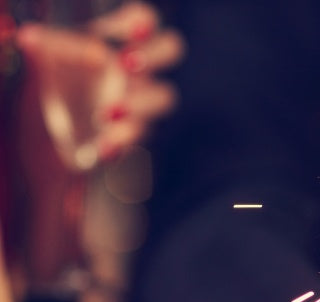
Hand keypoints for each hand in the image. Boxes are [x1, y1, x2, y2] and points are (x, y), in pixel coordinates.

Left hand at [16, 2, 183, 165]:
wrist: (59, 125)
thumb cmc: (63, 77)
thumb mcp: (52, 58)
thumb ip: (50, 47)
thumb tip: (30, 38)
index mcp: (120, 38)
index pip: (144, 18)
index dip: (143, 22)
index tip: (134, 30)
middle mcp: (138, 65)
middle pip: (170, 47)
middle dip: (153, 54)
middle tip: (124, 64)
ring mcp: (142, 97)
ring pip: (162, 96)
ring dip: (139, 103)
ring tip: (107, 113)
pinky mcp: (135, 129)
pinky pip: (138, 135)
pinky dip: (121, 140)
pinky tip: (104, 146)